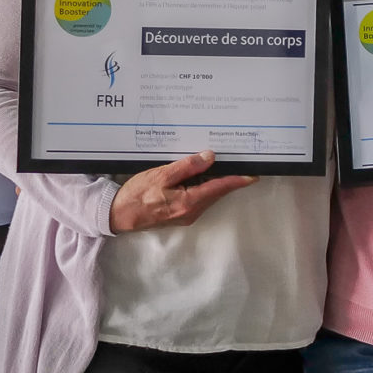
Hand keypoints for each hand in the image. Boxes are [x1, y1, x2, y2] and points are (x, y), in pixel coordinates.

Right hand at [108, 150, 255, 232]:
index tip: (253, 175)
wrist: (119, 215)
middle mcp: (192, 212)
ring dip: (214, 181)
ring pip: (208, 195)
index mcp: (190, 202)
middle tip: (236, 162)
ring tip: (218, 165)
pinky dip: (202, 187)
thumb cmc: (137, 195)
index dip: (238, 180)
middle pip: (216, 192)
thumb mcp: (161, 175)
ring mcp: (187, 215)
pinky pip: (198, 199)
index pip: (220, 188)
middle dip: (227, 178)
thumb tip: (209, 157)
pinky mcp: (181, 215)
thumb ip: (187, 167)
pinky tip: (198, 175)